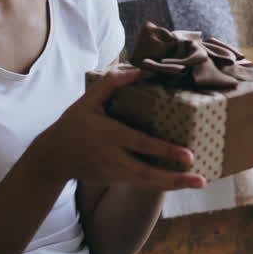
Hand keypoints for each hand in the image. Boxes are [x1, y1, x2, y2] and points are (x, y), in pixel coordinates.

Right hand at [31, 63, 206, 190]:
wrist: (52, 158)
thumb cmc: (73, 124)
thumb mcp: (87, 100)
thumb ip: (111, 83)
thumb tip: (138, 70)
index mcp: (109, 135)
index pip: (141, 144)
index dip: (165, 151)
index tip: (188, 155)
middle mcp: (113, 157)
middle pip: (148, 173)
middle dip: (175, 178)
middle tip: (200, 179)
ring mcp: (113, 173)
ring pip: (147, 182)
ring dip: (173, 184)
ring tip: (198, 182)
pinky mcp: (113, 180)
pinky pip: (141, 183)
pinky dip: (160, 183)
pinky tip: (180, 181)